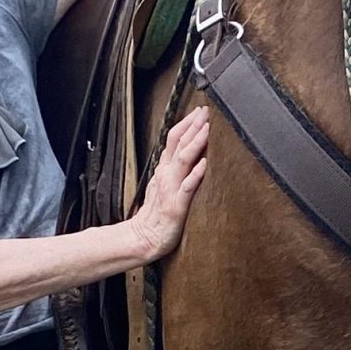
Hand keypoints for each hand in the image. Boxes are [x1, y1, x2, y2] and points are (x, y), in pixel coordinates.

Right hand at [129, 107, 210, 260]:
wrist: (144, 238)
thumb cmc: (156, 213)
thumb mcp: (162, 184)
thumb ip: (172, 167)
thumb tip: (184, 150)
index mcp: (164, 169)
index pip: (173, 139)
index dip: (185, 123)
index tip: (198, 111)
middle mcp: (166, 175)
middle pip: (178, 144)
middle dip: (192, 126)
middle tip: (204, 111)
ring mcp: (171, 189)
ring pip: (183, 160)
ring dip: (195, 143)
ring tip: (206, 129)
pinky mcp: (176, 206)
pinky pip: (187, 188)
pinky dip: (195, 174)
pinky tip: (205, 163)